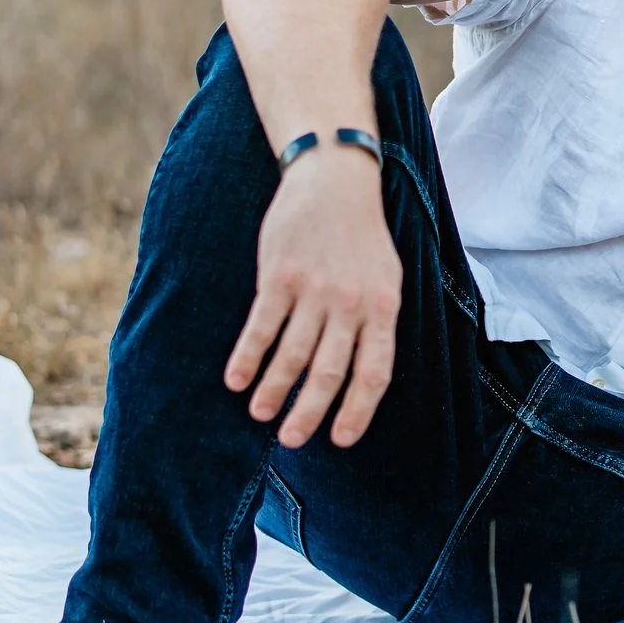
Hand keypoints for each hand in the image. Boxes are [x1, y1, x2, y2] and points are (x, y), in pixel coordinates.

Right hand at [224, 149, 401, 448]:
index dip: (358, 409)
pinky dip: (248, 358)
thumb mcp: (387, 277)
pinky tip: (236, 381)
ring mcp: (314, 290)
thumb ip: (376, 322)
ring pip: (292, 355)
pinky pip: (262, 327)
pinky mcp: (280, 276)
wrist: (334, 181)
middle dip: (310, 412)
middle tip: (294, 441)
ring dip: (274, 391)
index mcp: (383, 307)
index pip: (375, 371)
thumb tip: (364, 376)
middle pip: (329, 372)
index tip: (341, 439)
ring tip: (261, 415)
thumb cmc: (363, 237)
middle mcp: (350, 303)